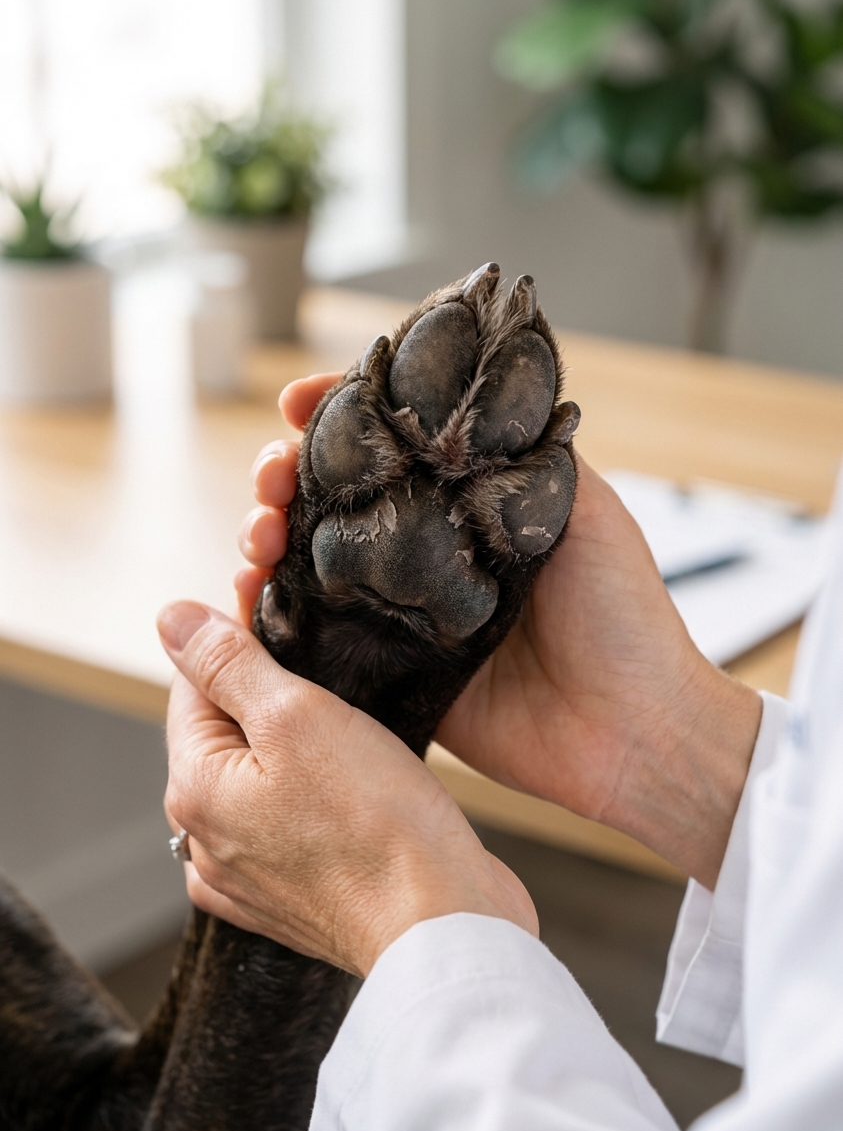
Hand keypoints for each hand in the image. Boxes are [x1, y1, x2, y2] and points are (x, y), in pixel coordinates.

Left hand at [158, 601, 536, 976]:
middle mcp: (208, 841)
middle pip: (224, 733)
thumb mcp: (298, 715)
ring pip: (259, 778)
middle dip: (268, 692)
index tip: (286, 613)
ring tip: (352, 725)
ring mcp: (249, 877)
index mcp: (195, 791)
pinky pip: (286, 825)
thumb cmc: (377, 824)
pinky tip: (349, 786)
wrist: (440, 925)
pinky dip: (310, 798)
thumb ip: (228, 664)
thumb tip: (172, 618)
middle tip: (332, 668)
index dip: (239, 637)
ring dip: (295, 745)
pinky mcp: (294, 899)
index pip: (193, 685)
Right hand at [237, 374, 760, 889]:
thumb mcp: (588, 509)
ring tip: (258, 532)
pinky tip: (248, 591)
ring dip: (267, 537)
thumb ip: (528, 454)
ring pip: (310, 565)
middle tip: (270, 476)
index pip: (389, 449)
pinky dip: (269, 614)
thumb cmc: (625, 616)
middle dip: (284, 475)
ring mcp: (404, 617)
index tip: (298, 401)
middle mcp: (429, 557)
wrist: (633, 729)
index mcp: (469, 509)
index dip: (337, 418)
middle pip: (334, 502)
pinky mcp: (391, 677)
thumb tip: (464, 400)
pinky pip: (314, 641)